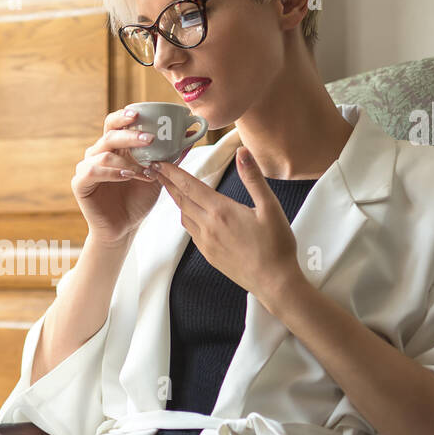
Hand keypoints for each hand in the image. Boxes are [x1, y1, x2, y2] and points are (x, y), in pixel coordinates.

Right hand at [71, 108, 190, 246]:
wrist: (124, 228)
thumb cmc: (138, 200)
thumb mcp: (158, 175)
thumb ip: (170, 155)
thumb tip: (191, 133)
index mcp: (115, 148)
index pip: (115, 124)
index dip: (124, 116)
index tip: (140, 113)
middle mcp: (98, 154)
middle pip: (109, 134)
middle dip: (130, 134)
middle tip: (150, 139)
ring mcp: (87, 167)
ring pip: (103, 153)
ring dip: (127, 160)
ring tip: (145, 170)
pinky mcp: (80, 184)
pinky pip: (91, 171)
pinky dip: (111, 172)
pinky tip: (126, 176)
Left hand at [152, 146, 304, 313]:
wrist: (274, 282)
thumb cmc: (276, 245)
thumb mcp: (270, 207)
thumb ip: (253, 178)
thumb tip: (241, 152)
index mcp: (221, 211)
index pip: (189, 186)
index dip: (173, 172)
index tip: (159, 163)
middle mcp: (208, 227)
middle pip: (181, 200)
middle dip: (168, 183)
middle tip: (157, 171)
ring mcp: (206, 243)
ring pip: (184, 216)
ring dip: (178, 201)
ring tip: (174, 189)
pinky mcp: (209, 255)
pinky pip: (191, 232)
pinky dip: (188, 218)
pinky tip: (192, 214)